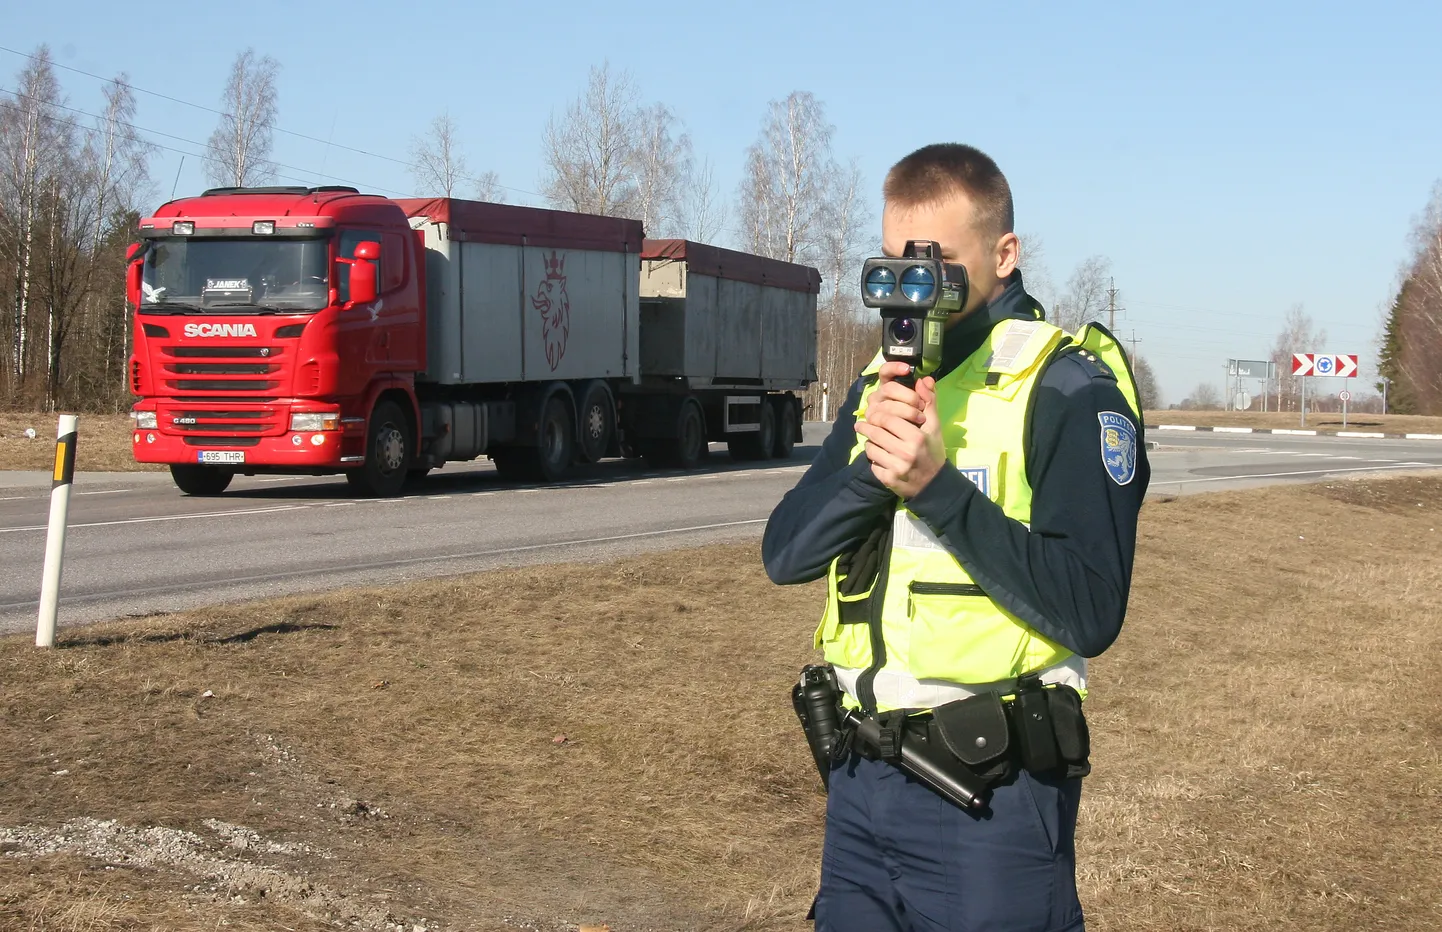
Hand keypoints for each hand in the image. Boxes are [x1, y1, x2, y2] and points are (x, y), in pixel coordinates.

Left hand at [854, 362, 946, 498]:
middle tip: (862, 424)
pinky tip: (879, 457)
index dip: (878, 414)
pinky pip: (872, 464)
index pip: (887, 419)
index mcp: (916, 437)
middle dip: (867, 427)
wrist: (934, 483)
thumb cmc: (933, 451)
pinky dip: (873, 459)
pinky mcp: (888, 480)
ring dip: (869, 442)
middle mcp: (906, 453)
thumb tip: (924, 379)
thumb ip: (928, 402)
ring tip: (870, 439)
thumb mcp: (934, 427)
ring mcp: (896, 468)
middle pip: (876, 432)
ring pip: (871, 447)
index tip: (872, 413)